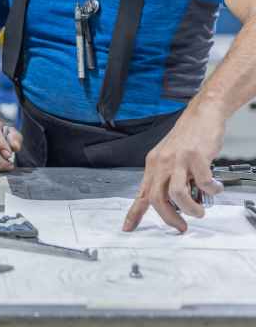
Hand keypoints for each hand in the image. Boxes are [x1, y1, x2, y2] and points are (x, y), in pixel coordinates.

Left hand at [122, 107, 224, 232]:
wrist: (201, 114)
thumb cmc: (187, 138)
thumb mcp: (168, 157)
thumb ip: (166, 178)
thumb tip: (170, 204)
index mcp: (153, 165)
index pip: (140, 193)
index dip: (133, 213)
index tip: (128, 229)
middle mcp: (161, 162)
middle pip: (156, 198)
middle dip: (169, 218)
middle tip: (181, 227)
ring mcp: (178, 159)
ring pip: (177, 194)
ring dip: (190, 209)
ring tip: (200, 211)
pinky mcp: (196, 156)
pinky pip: (203, 182)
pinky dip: (211, 190)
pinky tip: (216, 187)